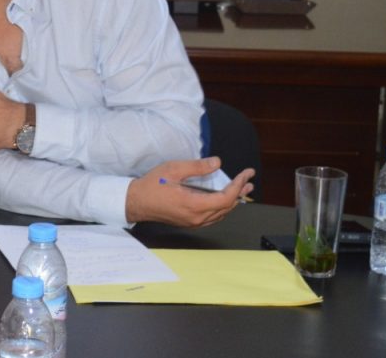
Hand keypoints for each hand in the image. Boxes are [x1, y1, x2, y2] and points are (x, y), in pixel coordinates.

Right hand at [125, 157, 254, 226]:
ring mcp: (193, 222)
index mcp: (194, 204)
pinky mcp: (190, 222)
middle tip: (249, 181)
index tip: (246, 174)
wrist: (136, 202)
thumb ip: (197, 167)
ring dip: (233, 201)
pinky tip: (223, 199)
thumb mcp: (173, 169)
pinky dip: (222, 207)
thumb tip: (217, 163)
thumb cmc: (151, 185)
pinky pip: (213, 217)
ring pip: (221, 214)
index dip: (239, 185)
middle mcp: (197, 217)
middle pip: (227, 207)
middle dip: (240, 193)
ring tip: (242, 189)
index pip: (226, 197)